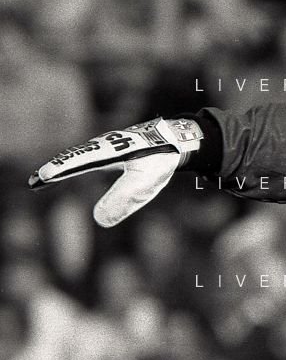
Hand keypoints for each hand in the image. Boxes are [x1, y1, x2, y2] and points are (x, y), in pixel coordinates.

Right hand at [29, 118, 203, 226]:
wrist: (177, 138)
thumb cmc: (161, 158)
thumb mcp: (145, 182)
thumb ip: (124, 199)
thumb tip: (98, 220)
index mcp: (108, 153)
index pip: (79, 163)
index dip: (61, 170)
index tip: (42, 178)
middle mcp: (103, 147)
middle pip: (74, 158)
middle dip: (56, 169)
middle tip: (35, 182)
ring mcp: (107, 146)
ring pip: (80, 156)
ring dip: (63, 166)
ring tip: (44, 177)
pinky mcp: (112, 149)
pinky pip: (89, 156)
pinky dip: (75, 163)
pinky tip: (70, 169)